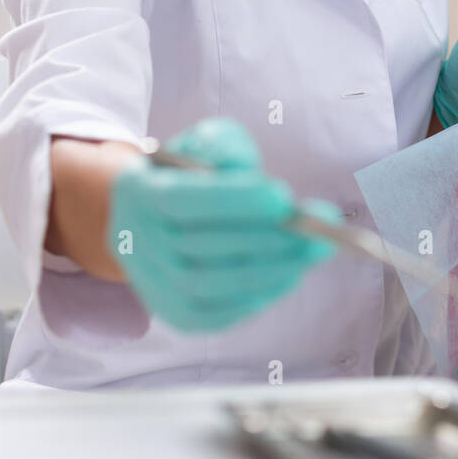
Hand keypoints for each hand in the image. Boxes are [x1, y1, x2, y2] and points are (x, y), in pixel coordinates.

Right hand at [107, 117, 339, 331]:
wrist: (154, 218)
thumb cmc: (190, 174)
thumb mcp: (202, 143)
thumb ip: (223, 147)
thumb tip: (250, 175)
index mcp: (139, 192)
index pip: (182, 200)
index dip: (232, 200)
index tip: (283, 195)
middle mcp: (138, 241)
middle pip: (202, 247)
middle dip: (269, 238)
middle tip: (318, 228)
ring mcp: (153, 283)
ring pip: (211, 285)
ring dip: (270, 269)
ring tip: (313, 250)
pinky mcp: (174, 313)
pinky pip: (215, 315)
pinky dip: (256, 298)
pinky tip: (289, 274)